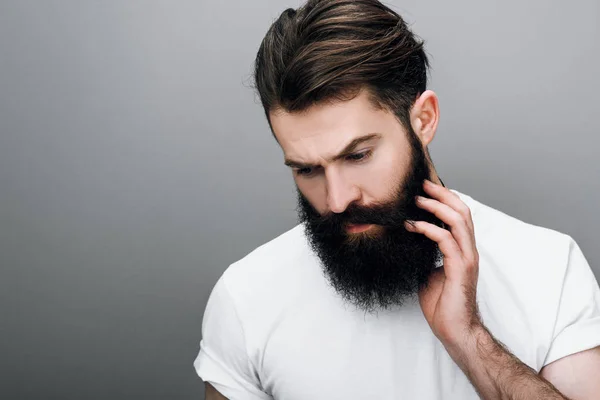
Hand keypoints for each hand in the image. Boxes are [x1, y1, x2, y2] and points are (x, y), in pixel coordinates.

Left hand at [404, 179, 481, 347]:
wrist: (454, 329)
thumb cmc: (442, 303)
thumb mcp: (428, 271)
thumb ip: (424, 254)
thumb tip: (407, 240)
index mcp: (461, 249)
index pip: (458, 215)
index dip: (444, 199)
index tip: (424, 188)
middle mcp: (468, 250)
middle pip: (462, 210)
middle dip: (442, 194)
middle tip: (422, 184)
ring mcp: (467, 258)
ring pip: (458, 220)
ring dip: (436, 206)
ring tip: (417, 199)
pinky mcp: (461, 268)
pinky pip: (446, 240)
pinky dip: (429, 228)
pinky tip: (413, 225)